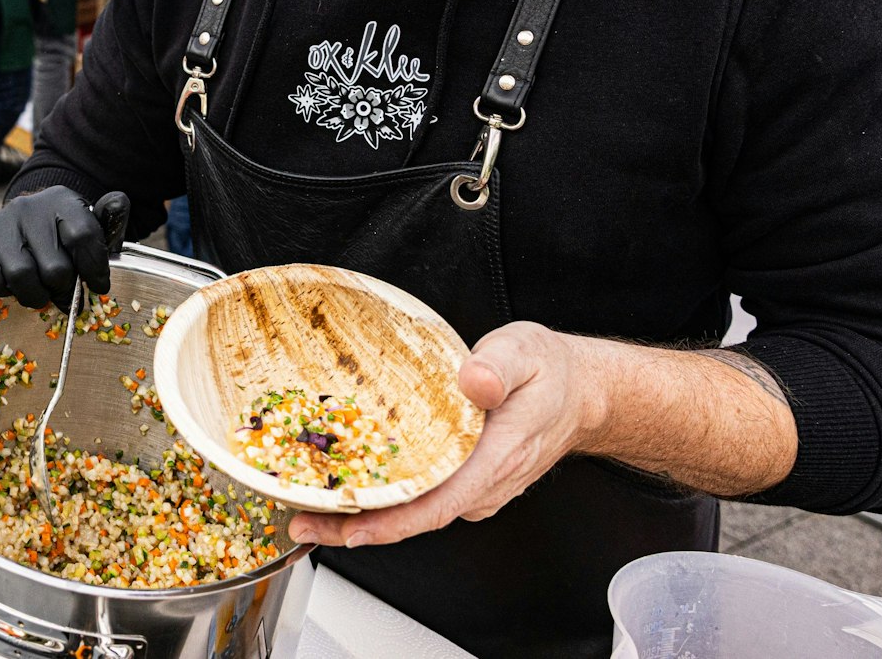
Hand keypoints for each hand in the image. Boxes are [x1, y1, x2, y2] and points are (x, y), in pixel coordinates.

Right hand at [0, 187, 126, 308]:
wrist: (20, 226)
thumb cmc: (60, 237)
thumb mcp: (89, 229)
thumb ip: (108, 223)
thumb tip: (119, 202)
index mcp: (61, 201)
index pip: (83, 237)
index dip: (94, 270)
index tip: (98, 287)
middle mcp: (27, 207)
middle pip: (55, 268)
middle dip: (61, 290)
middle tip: (60, 292)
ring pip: (21, 276)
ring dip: (32, 295)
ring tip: (36, 292)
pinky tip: (7, 286)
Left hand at [288, 322, 599, 549]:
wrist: (579, 392)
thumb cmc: (549, 374)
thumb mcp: (526, 353)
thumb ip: (498, 366)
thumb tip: (473, 381)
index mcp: (496, 457)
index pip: (439, 503)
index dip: (392, 522)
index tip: (350, 528)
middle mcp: (483, 483)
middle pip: (414, 518)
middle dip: (356, 526)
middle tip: (303, 523)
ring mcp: (474, 488)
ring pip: (414, 513)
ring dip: (362, 517)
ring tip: (308, 512)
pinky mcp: (465, 482)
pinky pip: (420, 499)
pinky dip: (381, 501)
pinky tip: (345, 491)